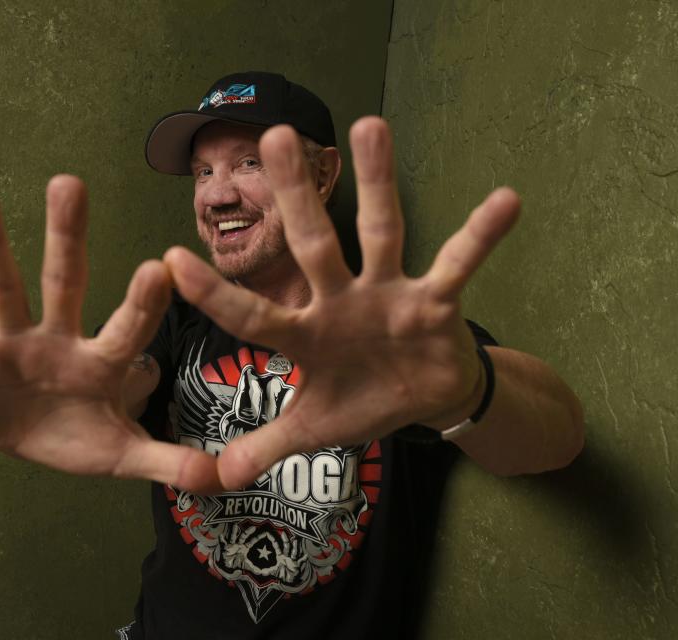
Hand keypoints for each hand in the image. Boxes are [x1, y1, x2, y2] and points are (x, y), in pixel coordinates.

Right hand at [0, 175, 221, 493]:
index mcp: (103, 362)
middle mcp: (60, 337)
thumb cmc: (86, 435)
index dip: (142, 304)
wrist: (39, 440)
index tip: (161, 265)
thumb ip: (167, 461)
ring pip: (2, 286)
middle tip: (70, 183)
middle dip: (67, 238)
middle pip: (67, 283)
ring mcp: (14, 341)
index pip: (128, 330)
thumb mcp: (124, 454)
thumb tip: (218, 481)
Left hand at [163, 117, 519, 489]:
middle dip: (295, 195)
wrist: (422, 396)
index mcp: (306, 335)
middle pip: (313, 244)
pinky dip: (482, 236)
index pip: (253, 315)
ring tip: (368, 125)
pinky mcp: (434, 300)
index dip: (215, 293)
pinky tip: (507, 201)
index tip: (170, 259)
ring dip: (378, 182)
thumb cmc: (361, 402)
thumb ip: (267, 446)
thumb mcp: (314, 430)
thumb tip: (214, 480)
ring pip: (381, 231)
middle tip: (273, 135)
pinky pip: (459, 264)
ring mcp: (388, 294)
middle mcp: (341, 301)